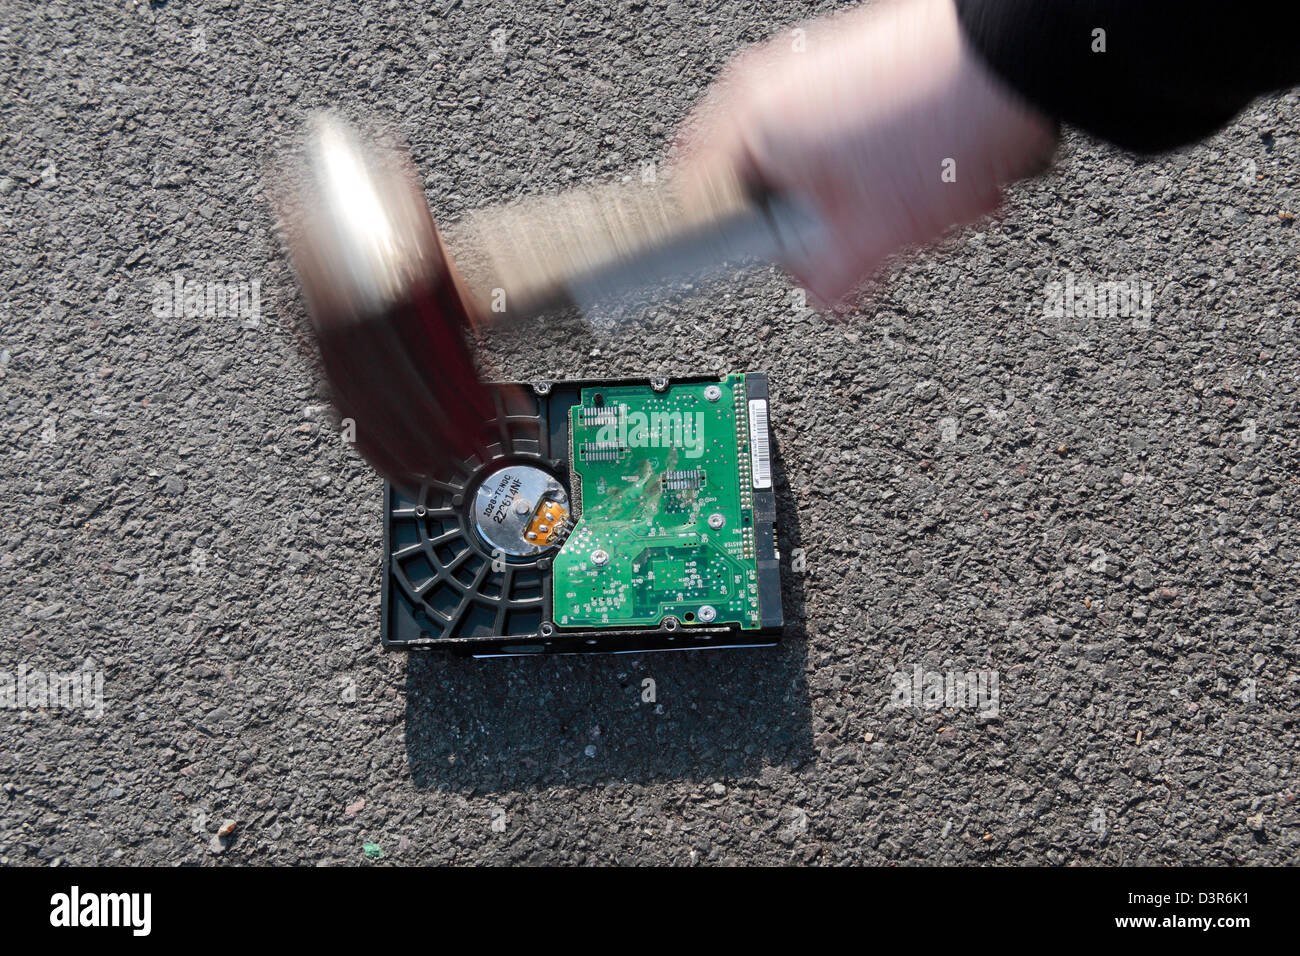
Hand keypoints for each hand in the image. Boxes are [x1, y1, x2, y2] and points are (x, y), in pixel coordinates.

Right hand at [679, 0, 1057, 304]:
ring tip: (928, 202)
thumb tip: (818, 296)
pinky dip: (897, 164)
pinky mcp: (865, 59)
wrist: (1024, 55)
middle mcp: (773, 85)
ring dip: (875, 200)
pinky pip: (862, 136)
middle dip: (830, 227)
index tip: (768, 269)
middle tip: (869, 238)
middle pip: (774, 192)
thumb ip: (825, 285)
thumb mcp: (872, 240)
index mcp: (749, 125)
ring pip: (826, 167)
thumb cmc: (945, 126)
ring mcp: (819, 64)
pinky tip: (941, 174)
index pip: (696, 207)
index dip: (733, 252)